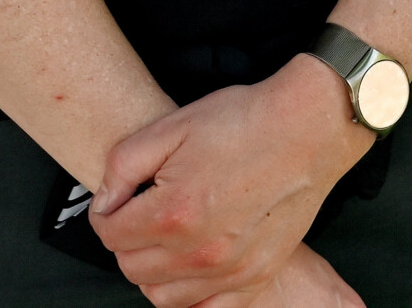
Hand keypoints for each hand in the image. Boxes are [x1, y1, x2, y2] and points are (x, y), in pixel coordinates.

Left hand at [89, 54, 371, 306]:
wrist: (307, 127)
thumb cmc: (241, 121)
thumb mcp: (170, 126)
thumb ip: (121, 167)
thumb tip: (105, 204)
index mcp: (174, 212)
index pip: (110, 235)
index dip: (105, 215)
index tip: (116, 201)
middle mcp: (201, 251)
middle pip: (132, 269)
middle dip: (125, 243)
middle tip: (138, 216)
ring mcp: (233, 270)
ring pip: (163, 297)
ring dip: (152, 272)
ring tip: (163, 240)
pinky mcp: (258, 276)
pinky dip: (190, 298)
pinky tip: (190, 270)